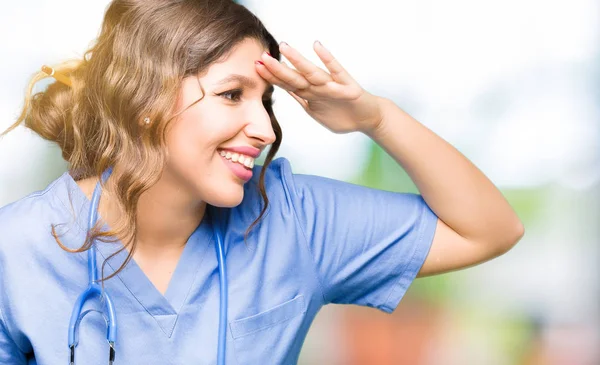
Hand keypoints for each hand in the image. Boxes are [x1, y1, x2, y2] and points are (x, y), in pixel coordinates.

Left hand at [256, 41, 384, 134]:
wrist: (368, 119)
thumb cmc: (342, 114)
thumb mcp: (316, 111)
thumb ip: (301, 99)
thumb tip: (284, 91)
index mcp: (309, 94)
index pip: (287, 84)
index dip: (272, 77)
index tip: (255, 67)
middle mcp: (318, 87)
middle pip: (295, 78)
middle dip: (277, 69)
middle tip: (261, 57)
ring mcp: (332, 86)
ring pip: (312, 73)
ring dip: (298, 60)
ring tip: (284, 48)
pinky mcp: (347, 87)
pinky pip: (336, 71)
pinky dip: (327, 59)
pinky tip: (317, 46)